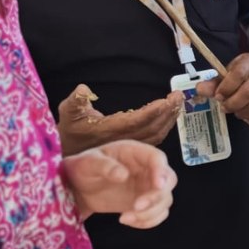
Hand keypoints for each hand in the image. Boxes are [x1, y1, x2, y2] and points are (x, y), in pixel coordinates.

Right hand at [56, 83, 179, 155]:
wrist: (71, 159)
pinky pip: (155, 139)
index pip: (137, 121)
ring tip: (178, 103)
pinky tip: (170, 116)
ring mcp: (131, 146)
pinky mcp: (134, 148)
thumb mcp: (68, 114)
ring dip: (169, 119)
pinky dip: (165, 127)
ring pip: (156, 135)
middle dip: (168, 112)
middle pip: (153, 128)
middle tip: (179, 96)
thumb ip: (75, 101)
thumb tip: (83, 89)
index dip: (154, 111)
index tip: (168, 99)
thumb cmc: (70, 132)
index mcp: (111, 130)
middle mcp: (124, 140)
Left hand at [62, 139, 176, 227]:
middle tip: (136, 207)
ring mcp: (148, 187)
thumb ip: (105, 166)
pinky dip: (148, 221)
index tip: (158, 186)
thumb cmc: (84, 168)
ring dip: (151, 213)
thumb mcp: (88, 163)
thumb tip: (123, 175)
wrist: (79, 188)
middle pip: (169, 180)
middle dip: (157, 197)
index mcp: (136, 153)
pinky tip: (128, 220)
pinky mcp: (145, 203)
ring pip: (165, 200)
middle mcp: (147, 168)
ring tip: (124, 218)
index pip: (157, 158)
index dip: (161, 171)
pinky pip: (158, 214)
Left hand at [213, 53, 248, 126]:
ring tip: (236, 111)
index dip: (226, 87)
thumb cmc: (245, 73)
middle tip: (224, 107)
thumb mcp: (229, 72)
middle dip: (232, 104)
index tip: (218, 96)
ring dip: (241, 113)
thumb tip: (198, 89)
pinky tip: (246, 116)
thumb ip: (214, 83)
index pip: (239, 74)